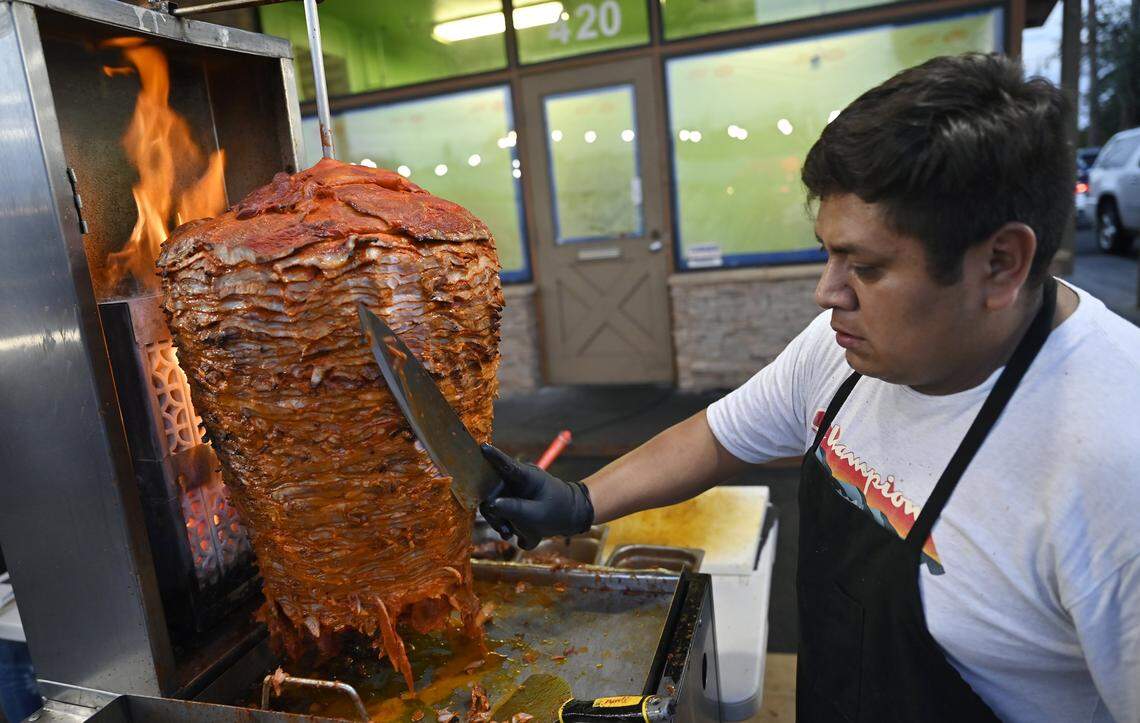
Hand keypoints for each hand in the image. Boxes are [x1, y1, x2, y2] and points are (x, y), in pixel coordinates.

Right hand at [479, 444, 593, 549]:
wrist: (571, 516)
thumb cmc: (559, 511)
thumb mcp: (538, 514)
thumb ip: (516, 509)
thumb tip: (491, 504)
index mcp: (527, 476)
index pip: (508, 465)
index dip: (494, 457)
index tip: (483, 447)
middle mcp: (517, 480)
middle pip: (493, 491)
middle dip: (494, 511)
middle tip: (504, 529)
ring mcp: (514, 490)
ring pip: (494, 504)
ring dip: (499, 521)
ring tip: (509, 534)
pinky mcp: (513, 501)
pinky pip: (501, 511)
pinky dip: (505, 524)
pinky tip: (514, 534)